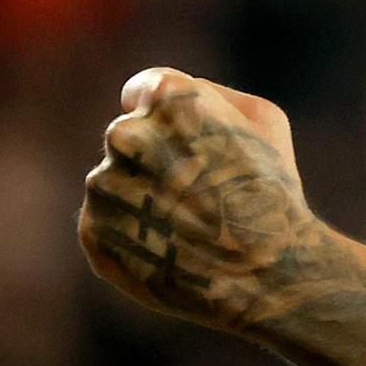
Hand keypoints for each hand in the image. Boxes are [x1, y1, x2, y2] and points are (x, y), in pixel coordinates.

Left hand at [79, 67, 322, 331]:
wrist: (265, 273)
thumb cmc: (271, 192)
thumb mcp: (265, 119)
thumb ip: (208, 95)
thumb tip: (165, 99)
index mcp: (164, 97)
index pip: (141, 91)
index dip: (165, 118)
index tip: (185, 144)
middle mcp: (125, 135)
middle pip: (128, 138)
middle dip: (153, 159)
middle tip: (194, 192)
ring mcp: (103, 185)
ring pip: (114, 182)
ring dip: (141, 198)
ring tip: (186, 227)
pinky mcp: (93, 231)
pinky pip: (106, 224)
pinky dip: (131, 235)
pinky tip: (169, 249)